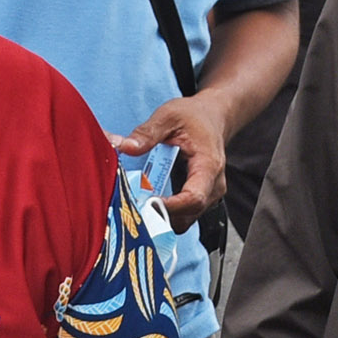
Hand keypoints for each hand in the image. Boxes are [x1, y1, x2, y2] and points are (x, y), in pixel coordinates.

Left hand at [114, 97, 231, 228]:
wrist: (212, 118)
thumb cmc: (194, 117)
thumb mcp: (168, 116)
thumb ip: (147, 133)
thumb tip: (124, 147)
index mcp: (208, 165)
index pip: (194, 198)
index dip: (169, 207)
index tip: (145, 205)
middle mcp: (213, 185)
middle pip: (188, 215)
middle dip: (160, 215)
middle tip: (133, 208)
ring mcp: (209, 195)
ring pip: (185, 220)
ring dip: (161, 217)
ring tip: (139, 204)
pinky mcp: (200, 199)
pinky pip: (183, 216)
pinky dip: (164, 214)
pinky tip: (148, 202)